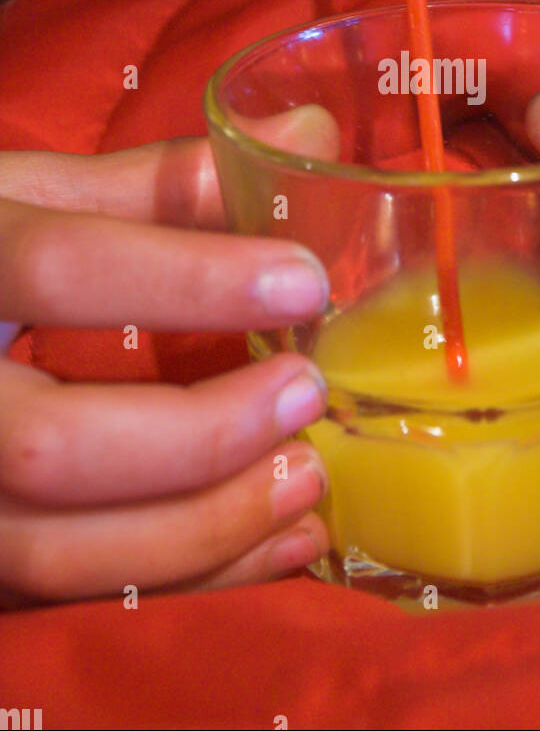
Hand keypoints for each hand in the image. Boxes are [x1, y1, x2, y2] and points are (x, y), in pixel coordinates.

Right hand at [0, 108, 337, 606]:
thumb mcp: (37, 201)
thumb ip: (166, 181)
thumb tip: (311, 135)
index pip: (60, 270)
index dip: (187, 280)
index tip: (304, 281)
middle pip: (52, 447)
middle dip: (201, 435)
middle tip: (306, 392)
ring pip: (59, 551)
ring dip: (206, 528)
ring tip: (309, 479)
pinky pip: (75, 596)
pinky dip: (190, 580)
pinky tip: (277, 542)